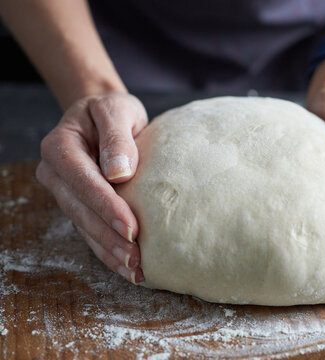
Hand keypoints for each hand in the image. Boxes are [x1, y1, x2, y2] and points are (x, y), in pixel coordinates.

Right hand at [36, 93, 147, 282]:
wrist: (103, 114)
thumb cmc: (113, 110)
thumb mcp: (117, 110)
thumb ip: (117, 138)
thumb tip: (120, 173)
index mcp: (60, 147)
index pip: (85, 182)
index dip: (107, 208)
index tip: (131, 229)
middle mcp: (56, 173)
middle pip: (82, 211)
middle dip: (109, 237)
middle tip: (135, 258)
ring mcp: (65, 191)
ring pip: (85, 226)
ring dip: (108, 251)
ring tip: (134, 270)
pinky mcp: (78, 204)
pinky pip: (90, 230)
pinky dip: (106, 250)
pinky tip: (125, 267)